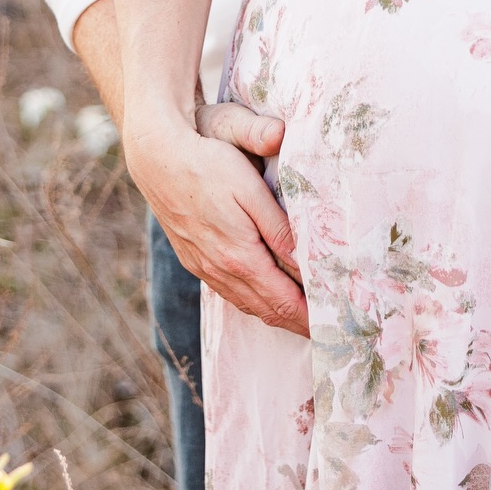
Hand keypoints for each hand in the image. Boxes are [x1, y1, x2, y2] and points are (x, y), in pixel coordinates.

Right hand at [123, 98, 308, 336]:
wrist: (158, 159)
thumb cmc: (209, 165)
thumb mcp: (250, 189)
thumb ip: (278, 227)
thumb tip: (305, 261)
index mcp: (240, 257)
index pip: (283, 302)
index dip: (308, 318)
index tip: (332, 327)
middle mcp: (221, 270)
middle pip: (267, 310)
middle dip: (296, 323)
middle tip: (324, 330)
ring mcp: (204, 267)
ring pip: (246, 303)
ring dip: (274, 314)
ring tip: (299, 318)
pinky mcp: (194, 258)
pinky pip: (229, 291)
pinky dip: (251, 301)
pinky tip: (260, 295)